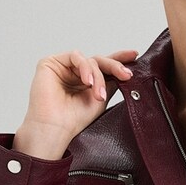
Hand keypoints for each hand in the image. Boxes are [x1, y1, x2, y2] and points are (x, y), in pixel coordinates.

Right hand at [14, 48, 139, 158]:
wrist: (55, 128)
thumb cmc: (74, 119)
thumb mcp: (101, 97)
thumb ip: (111, 82)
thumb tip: (126, 70)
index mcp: (84, 81)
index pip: (103, 67)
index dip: (118, 60)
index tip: (134, 55)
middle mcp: (74, 72)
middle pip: (99, 61)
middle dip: (114, 66)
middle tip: (126, 75)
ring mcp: (62, 67)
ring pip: (90, 60)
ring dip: (98, 76)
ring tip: (98, 94)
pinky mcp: (51, 62)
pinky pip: (75, 57)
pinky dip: (85, 68)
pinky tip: (88, 82)